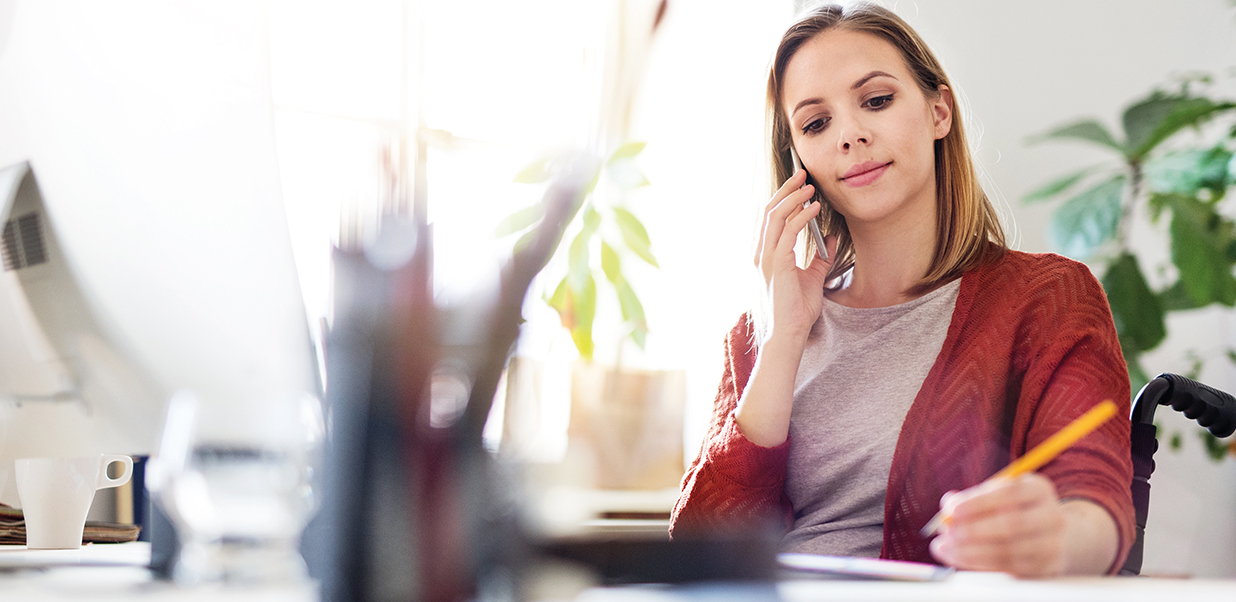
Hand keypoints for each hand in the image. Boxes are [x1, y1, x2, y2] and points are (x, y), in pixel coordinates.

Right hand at [753, 169, 834, 341]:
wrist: (790, 333)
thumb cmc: (797, 311)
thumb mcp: (813, 278)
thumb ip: (820, 258)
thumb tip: (831, 240)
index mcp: (766, 256)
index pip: (770, 219)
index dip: (783, 198)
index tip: (799, 185)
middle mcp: (761, 254)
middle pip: (770, 211)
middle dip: (786, 190)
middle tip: (802, 174)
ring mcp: (767, 258)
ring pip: (775, 216)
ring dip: (793, 198)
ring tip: (810, 187)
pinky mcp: (777, 263)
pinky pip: (788, 231)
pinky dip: (801, 216)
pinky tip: (814, 208)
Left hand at [928, 474, 1066, 576]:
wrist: (1051, 536)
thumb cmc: (1014, 510)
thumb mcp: (997, 496)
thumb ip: (972, 498)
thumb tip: (947, 505)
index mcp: (1039, 489)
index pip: (1009, 493)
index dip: (978, 502)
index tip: (951, 510)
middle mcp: (1051, 516)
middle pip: (1011, 524)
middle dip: (973, 529)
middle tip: (947, 532)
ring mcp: (1051, 544)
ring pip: (1007, 550)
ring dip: (970, 550)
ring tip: (945, 547)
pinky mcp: (1044, 567)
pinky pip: (1007, 568)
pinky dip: (978, 563)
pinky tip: (957, 557)